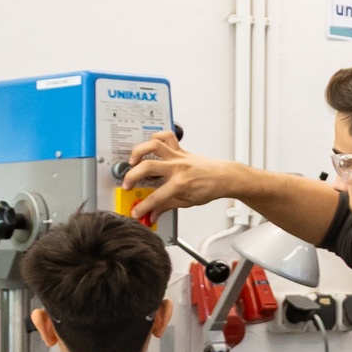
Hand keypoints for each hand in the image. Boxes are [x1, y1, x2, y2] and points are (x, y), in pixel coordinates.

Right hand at [123, 130, 244, 220]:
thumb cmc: (210, 188)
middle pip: (148, 167)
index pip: (156, 197)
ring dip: (139, 151)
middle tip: (127, 186)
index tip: (136, 212)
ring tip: (132, 161)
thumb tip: (152, 214)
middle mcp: (178, 167)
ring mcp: (178, 156)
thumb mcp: (187, 202)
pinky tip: (149, 146)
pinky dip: (156, 136)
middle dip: (132, 177)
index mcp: (180, 184)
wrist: (225, 177)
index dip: (143, 207)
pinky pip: (167, 136)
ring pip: (154, 145)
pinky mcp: (181, 149)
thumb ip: (166, 207)